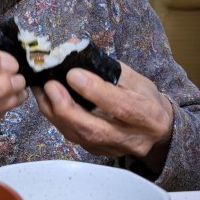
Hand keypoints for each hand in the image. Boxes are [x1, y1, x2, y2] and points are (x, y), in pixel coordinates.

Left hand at [33, 61, 173, 167]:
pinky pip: (74, 137)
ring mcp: (113, 149)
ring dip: (55, 112)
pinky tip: (48, 102)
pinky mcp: (99, 152)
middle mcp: (131, 138)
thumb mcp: (137, 79)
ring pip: (78, 136)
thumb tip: (74, 47)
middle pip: (94, 129)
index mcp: (148, 115)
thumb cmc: (146, 100)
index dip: (95, 91)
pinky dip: (57, 119)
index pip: (120, 106)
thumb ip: (107, 66)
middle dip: (66, 107)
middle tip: (49, 85)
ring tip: (42, 90)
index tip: (72, 74)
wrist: (158, 133)